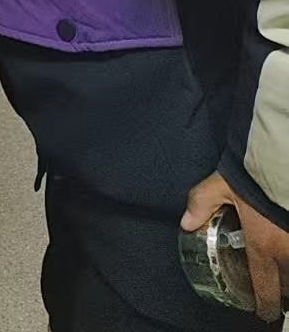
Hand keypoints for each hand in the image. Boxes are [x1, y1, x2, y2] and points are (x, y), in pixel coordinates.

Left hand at [182, 171, 288, 321]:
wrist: (285, 154)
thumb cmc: (255, 170)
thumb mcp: (221, 184)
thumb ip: (202, 203)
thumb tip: (186, 222)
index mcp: (263, 244)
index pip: (265, 284)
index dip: (265, 303)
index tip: (264, 311)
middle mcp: (286, 247)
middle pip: (288, 281)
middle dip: (282, 287)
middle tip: (275, 287)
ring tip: (282, 266)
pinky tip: (286, 239)